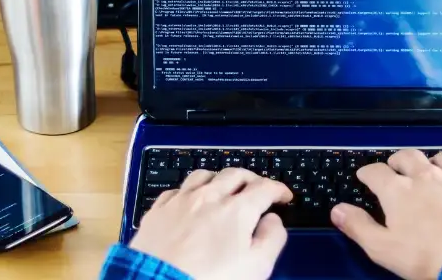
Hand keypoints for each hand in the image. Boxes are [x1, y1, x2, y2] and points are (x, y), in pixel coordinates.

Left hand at [130, 168, 291, 279]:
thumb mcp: (257, 267)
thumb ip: (272, 238)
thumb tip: (273, 221)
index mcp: (237, 209)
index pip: (265, 187)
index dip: (278, 189)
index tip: (283, 196)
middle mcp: (209, 197)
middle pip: (235, 174)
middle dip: (252, 179)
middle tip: (258, 190)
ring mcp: (181, 201)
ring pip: (204, 175)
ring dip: (219, 179)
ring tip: (224, 189)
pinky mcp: (158, 211)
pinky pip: (177, 190)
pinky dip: (190, 191)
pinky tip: (190, 201)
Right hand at [331, 149, 441, 279]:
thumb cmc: (427, 255)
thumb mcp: (383, 248)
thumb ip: (358, 226)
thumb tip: (338, 211)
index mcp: (398, 191)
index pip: (376, 172)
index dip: (367, 172)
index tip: (365, 175)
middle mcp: (426, 177)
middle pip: (408, 157)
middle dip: (398, 160)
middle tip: (395, 167)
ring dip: (433, 162)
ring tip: (430, 168)